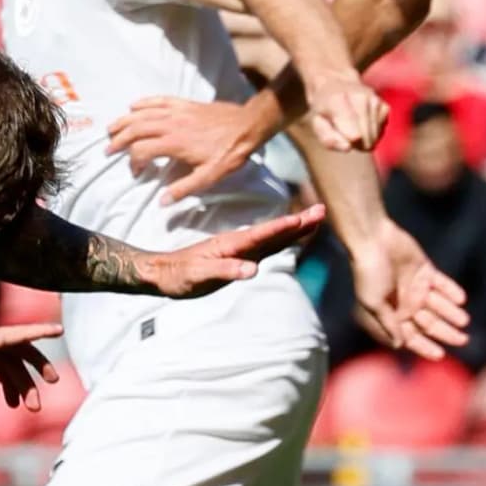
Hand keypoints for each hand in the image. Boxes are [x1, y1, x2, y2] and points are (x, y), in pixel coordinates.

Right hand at [0, 318, 62, 406]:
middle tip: (35, 405)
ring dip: (30, 380)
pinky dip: (40, 331)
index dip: (10, 382)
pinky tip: (57, 330)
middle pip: (14, 357)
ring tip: (35, 409)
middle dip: (27, 379)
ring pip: (19, 355)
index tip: (15, 403)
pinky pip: (21, 334)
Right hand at [105, 96, 266, 199]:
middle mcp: (171, 124)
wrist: (247, 125)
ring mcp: (177, 111)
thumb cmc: (230, 153)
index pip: (142, 151)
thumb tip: (162, 202)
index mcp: (175, 144)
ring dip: (125, 120)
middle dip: (119, 139)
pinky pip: (159, 100)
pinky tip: (134, 106)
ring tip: (111, 128)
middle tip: (109, 149)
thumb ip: (184, 189)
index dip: (134, 162)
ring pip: (143, 113)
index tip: (136, 173)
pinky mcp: (184, 103)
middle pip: (136, 129)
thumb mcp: (210, 177)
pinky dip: (144, 102)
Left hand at [136, 207, 325, 297]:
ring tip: (315, 217)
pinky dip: (283, 239)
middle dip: (298, 222)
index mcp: (231, 245)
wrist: (163, 273)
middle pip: (274, 231)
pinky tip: (292, 235)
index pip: (262, 235)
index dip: (283, 228)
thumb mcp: (199, 275)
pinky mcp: (238, 256)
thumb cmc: (179, 275)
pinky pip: (266, 245)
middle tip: (322, 209)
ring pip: (273, 236)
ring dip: (294, 227)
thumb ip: (225, 270)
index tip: (303, 218)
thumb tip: (251, 270)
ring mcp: (239, 249)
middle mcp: (239, 244)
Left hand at [304, 71, 388, 155]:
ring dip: (363, 139)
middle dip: (355, 143)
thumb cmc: (324, 108)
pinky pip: (380, 133)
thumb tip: (348, 147)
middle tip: (343, 131)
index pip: (355, 135)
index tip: (340, 136)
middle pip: (366, 140)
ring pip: (374, 139)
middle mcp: (360, 98)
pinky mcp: (384, 106)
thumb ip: (327, 138)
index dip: (349, 142)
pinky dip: (371, 132)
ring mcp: (375, 101)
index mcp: (338, 101)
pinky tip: (361, 123)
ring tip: (351, 126)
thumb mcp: (317, 123)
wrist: (336, 84)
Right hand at [351, 228, 471, 359]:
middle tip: (464, 340)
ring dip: (451, 313)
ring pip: (438, 305)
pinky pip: (442, 284)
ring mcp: (416, 287)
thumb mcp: (374, 303)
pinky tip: (461, 299)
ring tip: (464, 320)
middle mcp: (405, 304)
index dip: (424, 347)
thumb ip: (389, 324)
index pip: (410, 337)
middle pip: (429, 323)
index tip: (440, 355)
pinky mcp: (424, 270)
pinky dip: (451, 291)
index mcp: (391, 315)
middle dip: (446, 333)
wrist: (372, 239)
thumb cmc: (368, 273)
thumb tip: (399, 345)